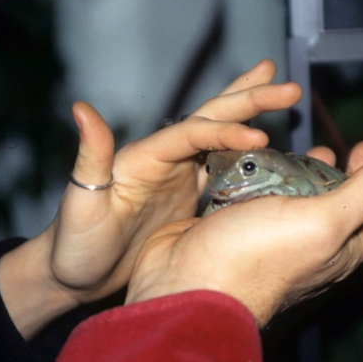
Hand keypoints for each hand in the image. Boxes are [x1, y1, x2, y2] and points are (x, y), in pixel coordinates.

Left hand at [0, 60, 301, 337]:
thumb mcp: (80, 204)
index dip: (227, 133)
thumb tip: (81, 107)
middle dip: (250, 99)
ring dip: (251, 113)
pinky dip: (250, 156)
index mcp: (146, 156)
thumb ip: (91, 158)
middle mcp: (167, 158)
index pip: (193, 134)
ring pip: (222, 136)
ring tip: (280, 92)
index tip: (262, 139)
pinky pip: (226, 170)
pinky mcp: (190, 198)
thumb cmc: (74, 245)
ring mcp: (180, 176)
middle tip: (288, 86)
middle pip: (213, 118)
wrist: (76, 275)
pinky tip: (271, 152)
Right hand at [125, 142, 362, 326]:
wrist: (186, 284)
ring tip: (316, 147)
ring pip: (308, 202)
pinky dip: (277, 177)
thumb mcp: (322, 223)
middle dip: (359, 176)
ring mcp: (278, 238)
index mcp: (341, 250)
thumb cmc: (255, 259)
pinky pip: (271, 200)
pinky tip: (268, 160)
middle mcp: (314, 247)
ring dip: (317, 173)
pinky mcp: (246, 227)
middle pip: (350, 210)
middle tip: (357, 146)